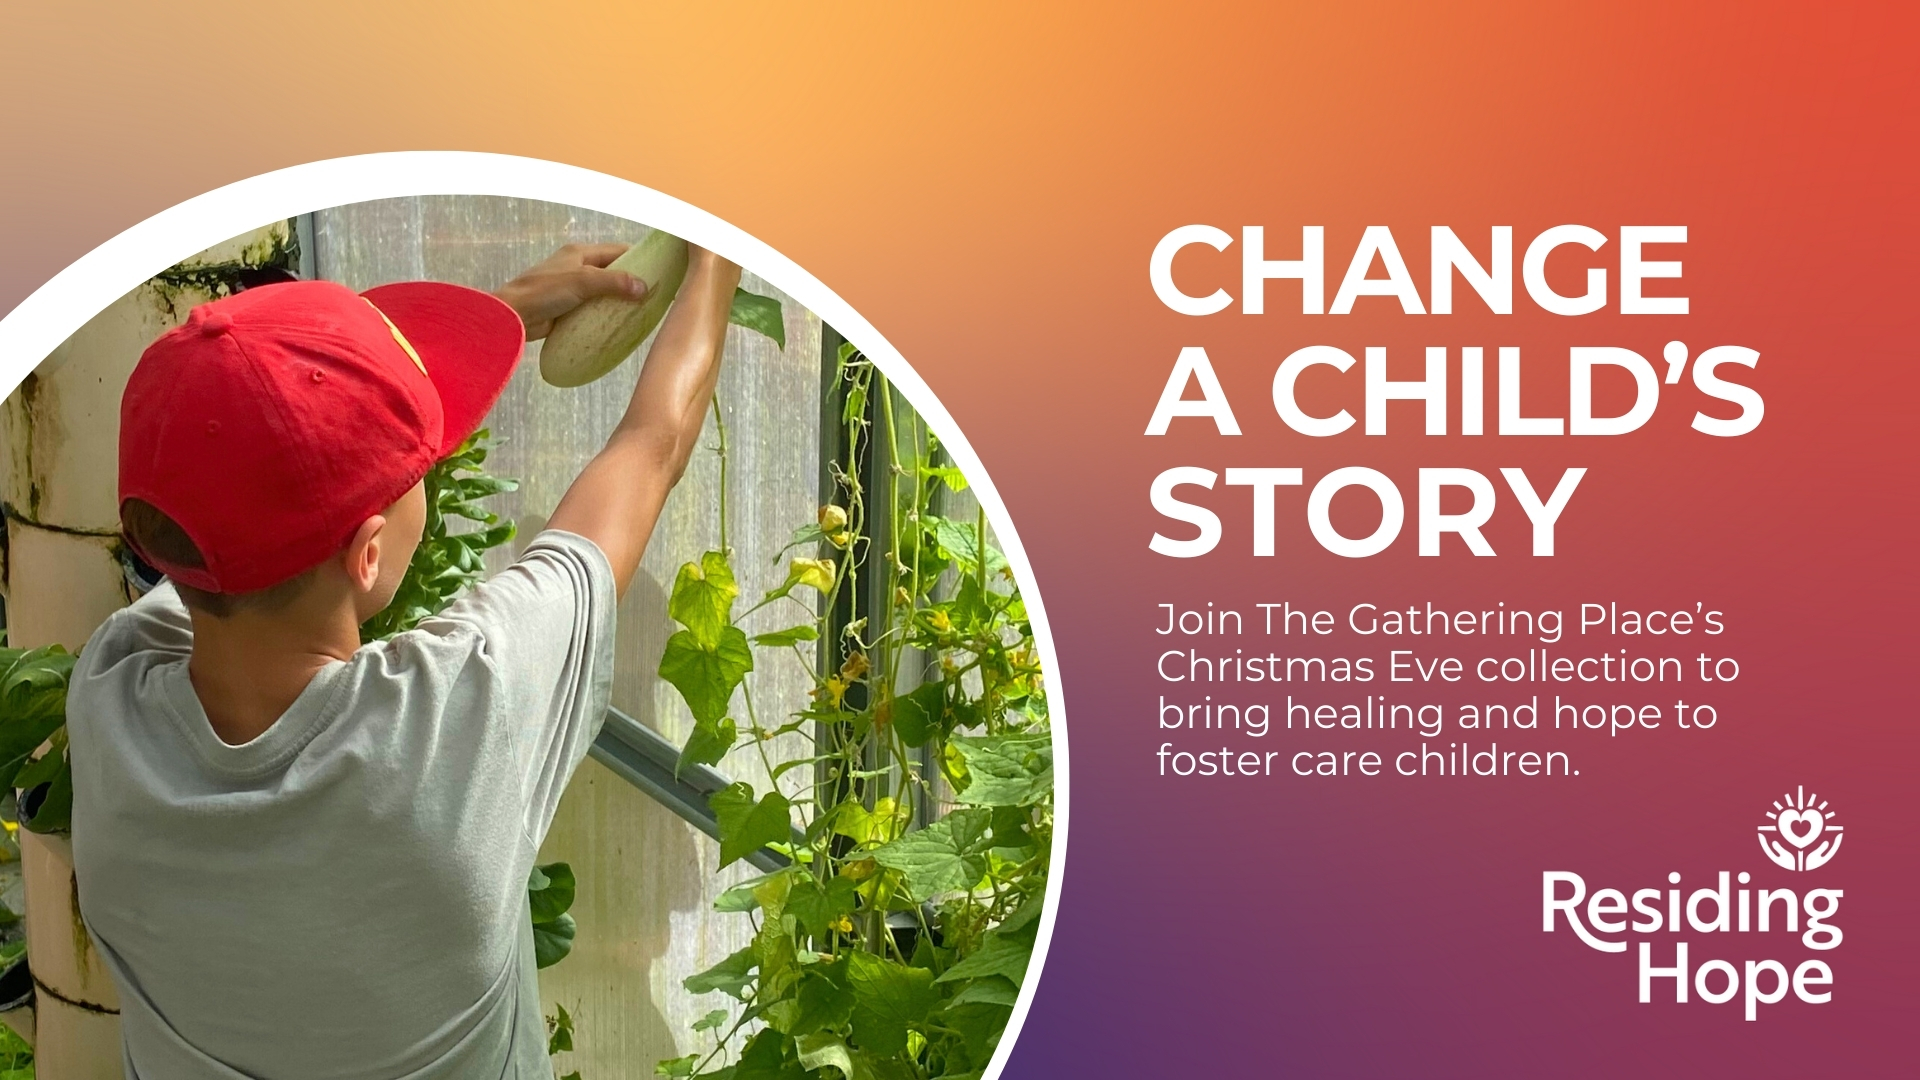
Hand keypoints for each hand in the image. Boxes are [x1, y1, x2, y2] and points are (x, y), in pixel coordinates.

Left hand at [493, 243, 647, 340]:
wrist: (513, 316)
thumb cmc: (543, 292)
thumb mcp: (582, 282)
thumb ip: (613, 282)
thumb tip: (643, 287)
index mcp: (579, 253)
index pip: (617, 251)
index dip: (639, 259)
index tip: (659, 271)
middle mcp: (577, 268)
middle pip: (613, 272)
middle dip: (632, 282)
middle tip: (654, 296)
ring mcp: (572, 289)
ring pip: (604, 292)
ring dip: (620, 301)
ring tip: (642, 312)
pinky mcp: (568, 308)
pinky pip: (594, 309)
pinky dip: (607, 314)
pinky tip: (620, 324)